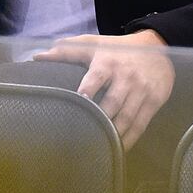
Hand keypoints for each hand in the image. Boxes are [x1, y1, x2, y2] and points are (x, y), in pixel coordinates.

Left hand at [35, 29, 173, 149]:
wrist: (157, 46)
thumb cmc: (116, 48)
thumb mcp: (92, 44)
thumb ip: (65, 51)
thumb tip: (36, 57)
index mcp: (107, 62)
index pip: (97, 77)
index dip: (88, 89)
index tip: (79, 102)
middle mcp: (126, 76)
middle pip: (113, 102)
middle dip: (100, 119)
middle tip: (85, 137)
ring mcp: (141, 90)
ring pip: (127, 116)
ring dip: (114, 134)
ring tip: (100, 147)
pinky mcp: (154, 100)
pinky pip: (141, 123)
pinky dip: (131, 138)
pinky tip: (120, 148)